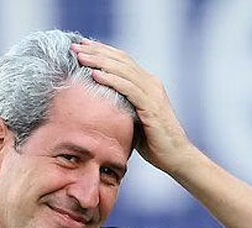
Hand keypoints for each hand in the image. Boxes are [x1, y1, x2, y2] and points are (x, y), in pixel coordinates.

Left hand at [71, 40, 193, 174]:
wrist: (176, 157)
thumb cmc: (154, 142)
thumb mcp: (134, 119)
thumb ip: (122, 107)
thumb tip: (98, 105)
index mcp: (148, 84)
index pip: (122, 60)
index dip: (102, 51)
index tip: (82, 46)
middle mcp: (151, 84)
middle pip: (121, 60)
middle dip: (97, 52)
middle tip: (76, 46)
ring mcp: (153, 94)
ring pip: (123, 70)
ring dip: (100, 62)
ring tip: (81, 57)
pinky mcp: (152, 107)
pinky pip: (128, 88)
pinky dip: (111, 80)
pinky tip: (95, 75)